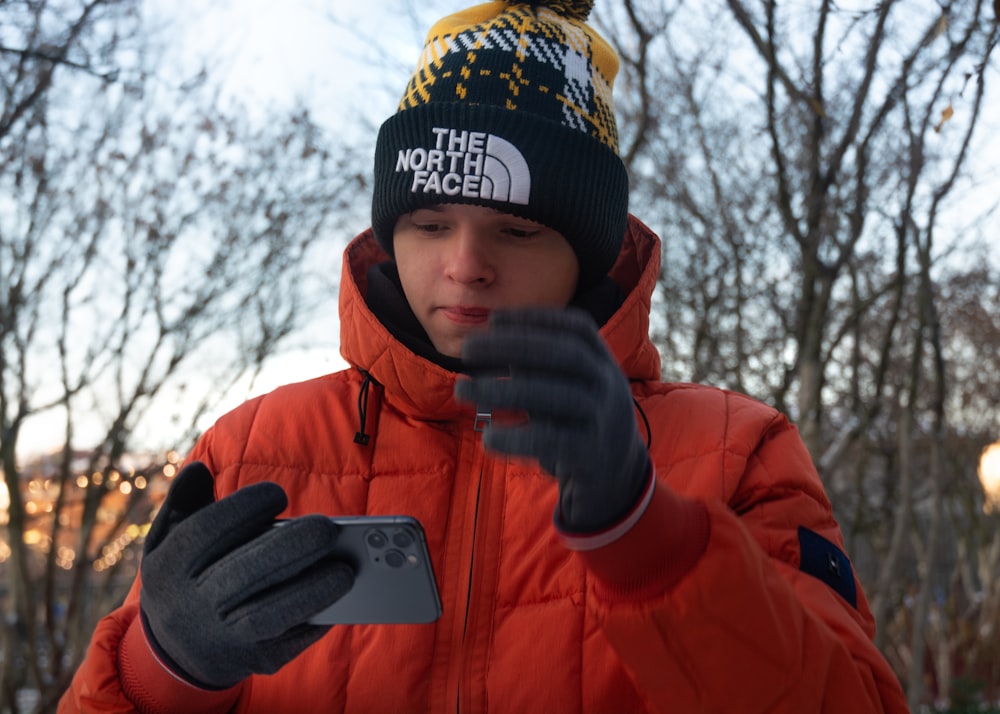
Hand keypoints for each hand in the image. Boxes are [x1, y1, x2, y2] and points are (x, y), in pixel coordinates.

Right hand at [139, 462, 353, 688]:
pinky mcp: (249, 663)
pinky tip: (341, 599)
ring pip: (266, 617)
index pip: (203, 535)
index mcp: (169, 568)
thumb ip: (185, 501)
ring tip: (347, 569)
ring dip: (310, 592)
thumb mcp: (171, 538)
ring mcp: (219, 639)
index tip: (278, 494)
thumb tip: (200, 469)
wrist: (177, 649)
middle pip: (240, 576)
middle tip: (328, 528)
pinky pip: (285, 645)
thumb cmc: (188, 574)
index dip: (240, 511)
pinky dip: (314, 623)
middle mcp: (189, 606)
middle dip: (288, 550)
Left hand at [455, 308, 650, 532]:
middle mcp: (609, 385)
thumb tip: (484, 348)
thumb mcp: (565, 390)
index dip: (536, 319)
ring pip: (554, 395)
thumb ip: (536, 370)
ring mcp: (605, 419)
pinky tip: (488, 438)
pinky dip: (516, 438)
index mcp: (603, 363)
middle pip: (564, 354)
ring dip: (503, 389)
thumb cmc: (577, 424)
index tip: (494, 319)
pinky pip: (551, 442)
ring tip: (461, 390)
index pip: (577, 328)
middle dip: (512, 345)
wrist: (619, 479)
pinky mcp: (592, 456)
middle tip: (466, 349)